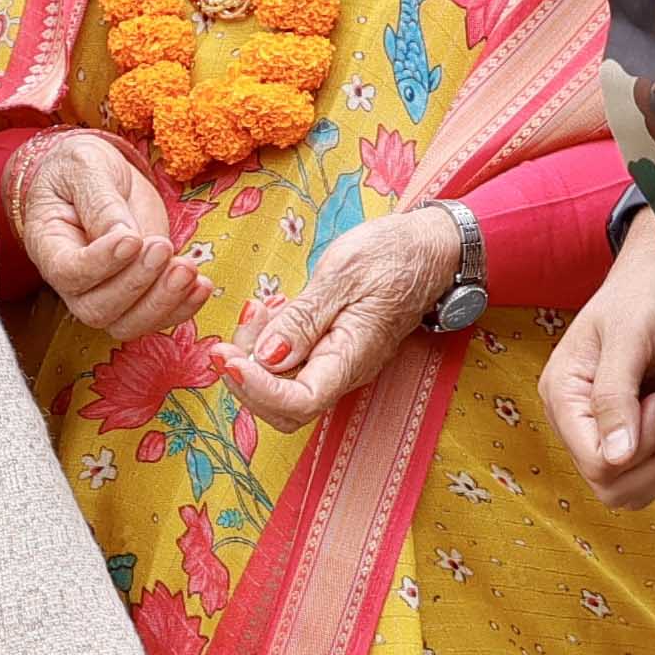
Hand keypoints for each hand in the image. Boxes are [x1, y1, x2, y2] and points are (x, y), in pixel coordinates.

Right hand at [8, 129, 198, 339]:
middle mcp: (72, 280)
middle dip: (136, 285)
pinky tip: (201, 285)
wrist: (98, 176)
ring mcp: (105, 291)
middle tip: (163, 247)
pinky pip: (156, 317)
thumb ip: (101, 201)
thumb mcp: (86, 167)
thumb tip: (124, 237)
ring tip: (188, 270)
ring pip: (127, 323)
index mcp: (48, 244)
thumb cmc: (81, 168)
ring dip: (163, 303)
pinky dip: (182, 307)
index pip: (68, 272)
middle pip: (97, 309)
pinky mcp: (138, 291)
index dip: (101, 264)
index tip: (132, 238)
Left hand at [220, 205, 458, 428]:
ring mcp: (337, 365)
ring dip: (253, 359)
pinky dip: (267, 344)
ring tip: (255, 312)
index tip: (226, 358)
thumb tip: (267, 356)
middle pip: (283, 406)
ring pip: (282, 388)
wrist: (428, 248)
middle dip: (245, 379)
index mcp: (352, 359)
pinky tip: (268, 311)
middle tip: (226, 339)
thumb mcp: (342, 275)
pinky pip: (291, 365)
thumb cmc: (392, 255)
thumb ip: (304, 319)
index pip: (298, 402)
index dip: (256, 389)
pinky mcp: (329, 352)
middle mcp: (344, 372)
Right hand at [542, 232, 654, 508]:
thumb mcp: (629, 340)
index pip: (593, 462)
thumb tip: (613, 459)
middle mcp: (579, 420)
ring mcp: (607, 429)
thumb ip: (615, 398)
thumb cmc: (645, 296)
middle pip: (612, 485)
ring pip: (635, 490)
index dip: (635, 450)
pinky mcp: (636, 432)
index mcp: (563, 396)